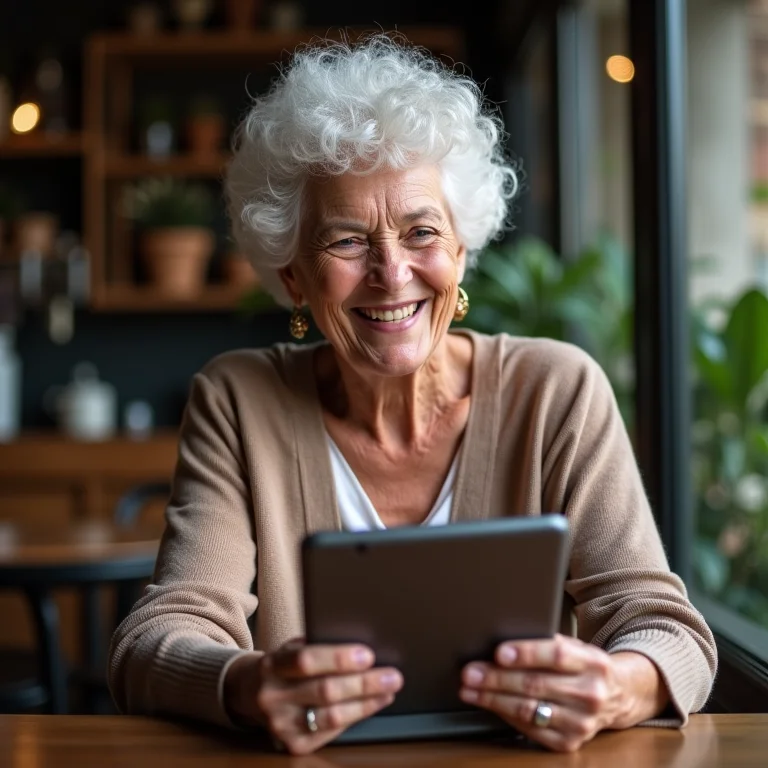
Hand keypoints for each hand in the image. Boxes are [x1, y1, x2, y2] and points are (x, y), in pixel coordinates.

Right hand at [223, 638, 402, 754]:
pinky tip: (373, 704)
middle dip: (364, 683)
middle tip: (392, 676)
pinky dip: (356, 717)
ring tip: (388, 690)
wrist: (249, 693)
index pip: (306, 661)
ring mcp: (281, 725)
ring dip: (366, 703)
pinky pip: (331, 732)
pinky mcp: (292, 744)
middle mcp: (272, 697)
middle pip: (325, 691)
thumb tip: (360, 646)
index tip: (368, 654)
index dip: (338, 658)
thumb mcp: (290, 648)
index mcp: (272, 666)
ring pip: (332, 716)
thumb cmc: (282, 665)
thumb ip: (317, 646)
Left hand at [459, 634, 667, 752]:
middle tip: (470, 672)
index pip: (557, 655)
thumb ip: (548, 643)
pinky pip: (530, 730)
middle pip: (536, 685)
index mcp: (593, 663)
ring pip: (529, 710)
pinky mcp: (571, 743)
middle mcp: (591, 694)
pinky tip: (489, 706)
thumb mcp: (576, 646)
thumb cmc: (585, 665)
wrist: (619, 695)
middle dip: (497, 678)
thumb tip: (505, 639)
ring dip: (493, 699)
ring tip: (469, 690)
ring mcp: (582, 722)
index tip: (498, 652)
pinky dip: (505, 716)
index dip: (526, 653)